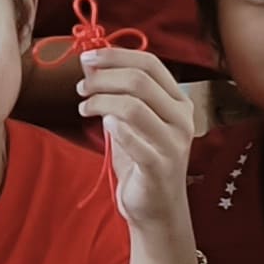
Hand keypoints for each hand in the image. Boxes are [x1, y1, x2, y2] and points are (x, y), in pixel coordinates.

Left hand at [73, 43, 199, 239]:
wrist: (156, 208)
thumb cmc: (141, 159)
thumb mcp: (131, 120)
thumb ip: (117, 92)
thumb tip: (90, 63)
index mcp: (178, 101)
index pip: (150, 63)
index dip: (115, 55)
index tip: (87, 57)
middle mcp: (182, 119)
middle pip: (139, 81)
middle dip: (102, 78)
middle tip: (81, 87)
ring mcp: (174, 143)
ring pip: (133, 106)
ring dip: (100, 101)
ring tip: (84, 107)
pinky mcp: (160, 166)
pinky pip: (132, 138)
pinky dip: (112, 127)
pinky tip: (102, 126)